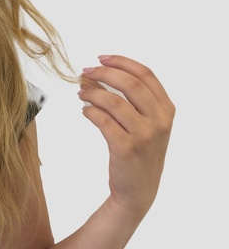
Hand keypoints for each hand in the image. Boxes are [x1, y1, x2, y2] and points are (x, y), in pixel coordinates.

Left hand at [79, 55, 174, 220]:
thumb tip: (99, 74)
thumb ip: (132, 99)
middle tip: (85, 72)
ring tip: (81, 93)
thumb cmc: (140, 152)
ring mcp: (144, 135)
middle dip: (103, 73)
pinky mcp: (126, 148)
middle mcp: (159, 120)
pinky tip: (85, 111)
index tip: (101, 58)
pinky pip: (103, 121)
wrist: (139, 189)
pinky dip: (90, 112)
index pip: (146, 74)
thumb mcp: (148, 124)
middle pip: (129, 84)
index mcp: (167, 109)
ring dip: (92, 93)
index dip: (122, 62)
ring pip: (113, 101)